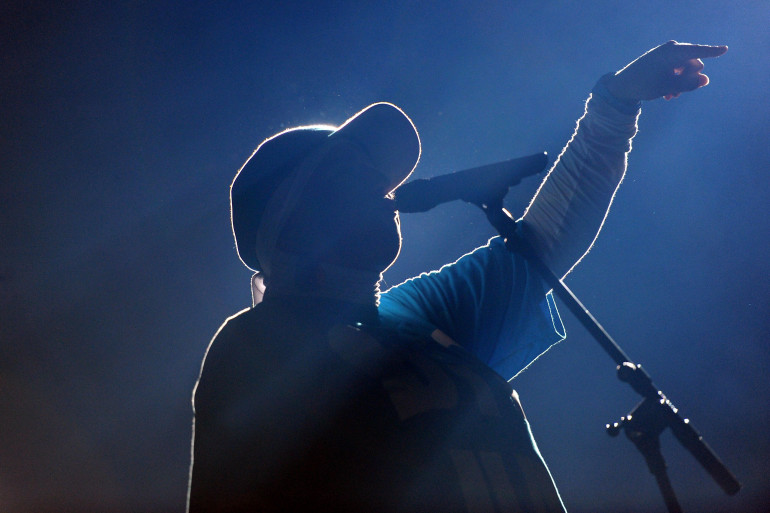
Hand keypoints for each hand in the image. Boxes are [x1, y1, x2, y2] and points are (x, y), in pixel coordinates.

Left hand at [605, 41, 727, 101]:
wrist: (621, 86)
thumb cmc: (644, 85)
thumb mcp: (668, 87)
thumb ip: (688, 84)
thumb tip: (706, 80)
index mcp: (673, 52)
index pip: (698, 51)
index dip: (713, 52)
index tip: (725, 49)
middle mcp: (671, 49)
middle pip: (693, 64)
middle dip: (689, 79)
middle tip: (676, 94)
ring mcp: (666, 54)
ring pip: (685, 69)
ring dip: (681, 83)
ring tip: (670, 96)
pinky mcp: (662, 61)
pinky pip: (677, 69)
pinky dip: (675, 81)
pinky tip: (668, 95)